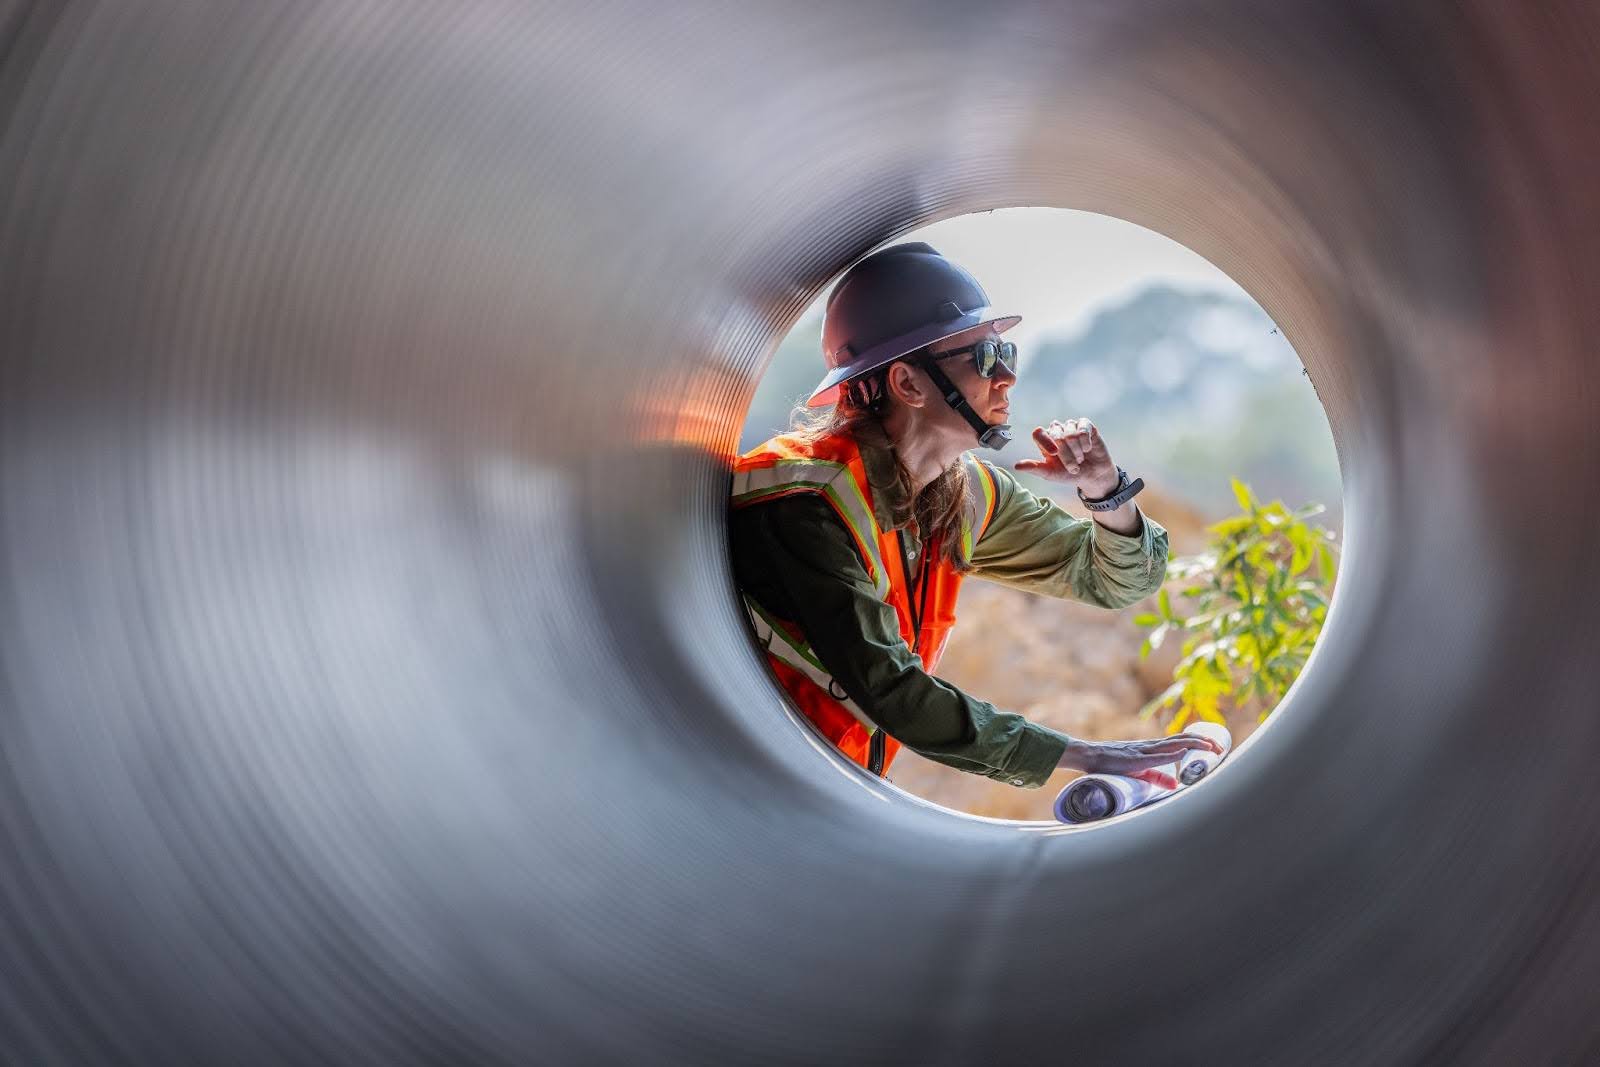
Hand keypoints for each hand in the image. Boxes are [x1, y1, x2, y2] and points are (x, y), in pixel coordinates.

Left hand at [1015, 418, 1119, 496]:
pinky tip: (1088, 449)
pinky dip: (1086, 443)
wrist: (1093, 475)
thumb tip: (1017, 466)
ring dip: (1077, 451)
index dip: (1045, 441)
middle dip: (1066, 455)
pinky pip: (1083, 429)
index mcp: (1045, 441)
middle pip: (1056, 436)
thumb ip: (1035, 468)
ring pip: (1071, 434)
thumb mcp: (1051, 474)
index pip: (1038, 433)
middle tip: (1073, 467)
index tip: (1054, 453)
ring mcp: (1070, 426)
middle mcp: (1056, 431)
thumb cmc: (1069, 474)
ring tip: (1080, 459)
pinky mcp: (1085, 425)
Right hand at [1058, 733, 1223, 775]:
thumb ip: (1157, 776)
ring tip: (1210, 746)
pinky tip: (1183, 753)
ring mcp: (1143, 751)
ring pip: (1172, 744)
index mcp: (1152, 749)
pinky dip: (1171, 754)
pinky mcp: (1134, 760)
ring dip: (1193, 745)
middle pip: (1181, 740)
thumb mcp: (1139, 772)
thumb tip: (1176, 783)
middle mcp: (1150, 746)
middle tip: (1220, 747)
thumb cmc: (1111, 763)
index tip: (1214, 745)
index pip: (1180, 742)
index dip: (1198, 742)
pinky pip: (1155, 757)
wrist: (1089, 755)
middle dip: (1202, 742)